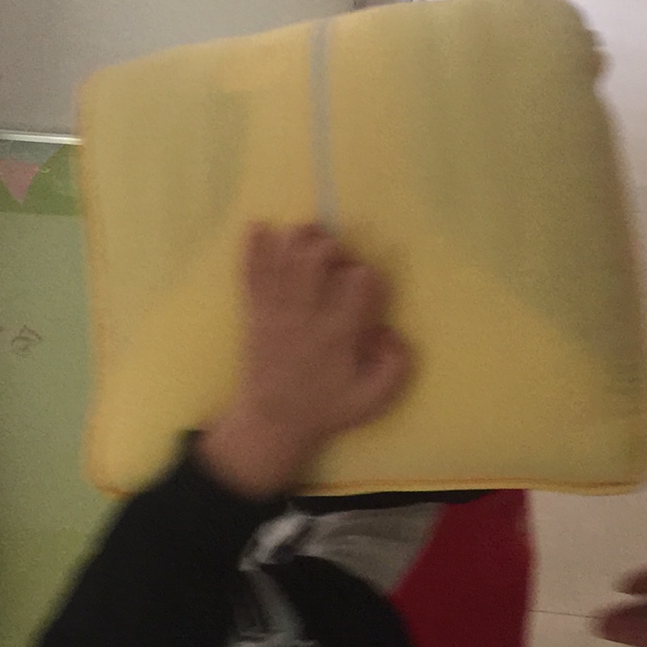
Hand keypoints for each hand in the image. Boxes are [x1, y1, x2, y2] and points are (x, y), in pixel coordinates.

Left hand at [199, 224, 411, 498]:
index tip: (367, 281)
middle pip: (315, 260)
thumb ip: (396, 365)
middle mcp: (305, 316)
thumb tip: (390, 330)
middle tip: (338, 256)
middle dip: (331, 246)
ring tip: (310, 234)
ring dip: (298, 238)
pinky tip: (257, 226)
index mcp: (338, 334)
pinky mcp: (254, 312)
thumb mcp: (374, 399)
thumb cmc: (326, 408)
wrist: (273, 421)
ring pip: (283, 259)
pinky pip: (250, 274)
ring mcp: (275, 312)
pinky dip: (252, 248)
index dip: (367, 273)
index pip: (358, 283)